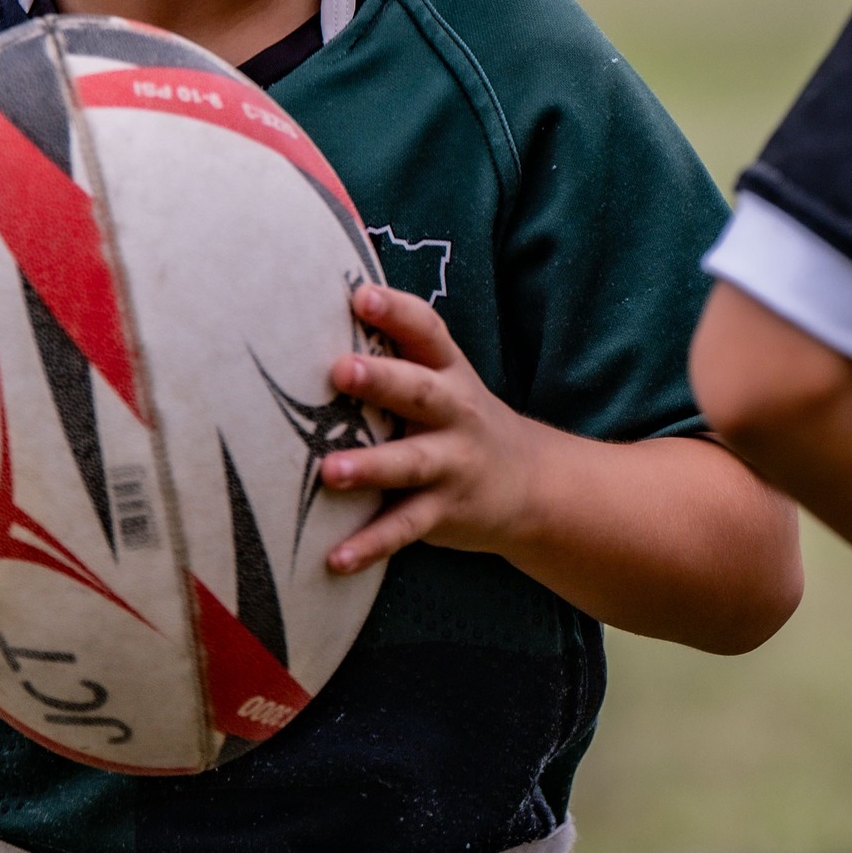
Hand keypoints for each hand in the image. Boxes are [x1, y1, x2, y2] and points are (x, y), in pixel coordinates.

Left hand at [321, 284, 541, 572]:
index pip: (427, 332)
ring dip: (371, 467)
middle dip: (382, 380)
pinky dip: (370, 544)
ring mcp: (452, 464)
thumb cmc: (458, 419)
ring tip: (330, 471)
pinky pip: (404, 529)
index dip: (396, 311)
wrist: (532, 486)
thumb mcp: (443, 378)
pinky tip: (335, 557)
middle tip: (340, 370)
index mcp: (448, 372)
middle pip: (420, 392)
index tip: (361, 295)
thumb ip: (395, 351)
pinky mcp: (444, 512)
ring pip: (411, 464)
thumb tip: (319, 306)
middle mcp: (455, 413)